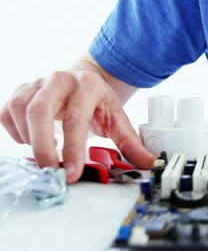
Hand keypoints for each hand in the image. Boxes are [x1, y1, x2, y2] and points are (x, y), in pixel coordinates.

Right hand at [0, 70, 154, 182]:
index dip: (72, 148)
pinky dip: (13, 130)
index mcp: (87, 87)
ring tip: (43, 152)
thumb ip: (132, 143)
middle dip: (42, 145)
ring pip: (20, 109)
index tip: (71, 172)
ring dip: (28, 138)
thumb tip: (150, 164)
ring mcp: (37, 83)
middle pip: (40, 111)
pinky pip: (7, 110)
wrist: (84, 78)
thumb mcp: (118, 119)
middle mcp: (60, 80)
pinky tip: (29, 139)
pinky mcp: (21, 90)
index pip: (76, 118)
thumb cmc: (99, 101)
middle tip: (50, 170)